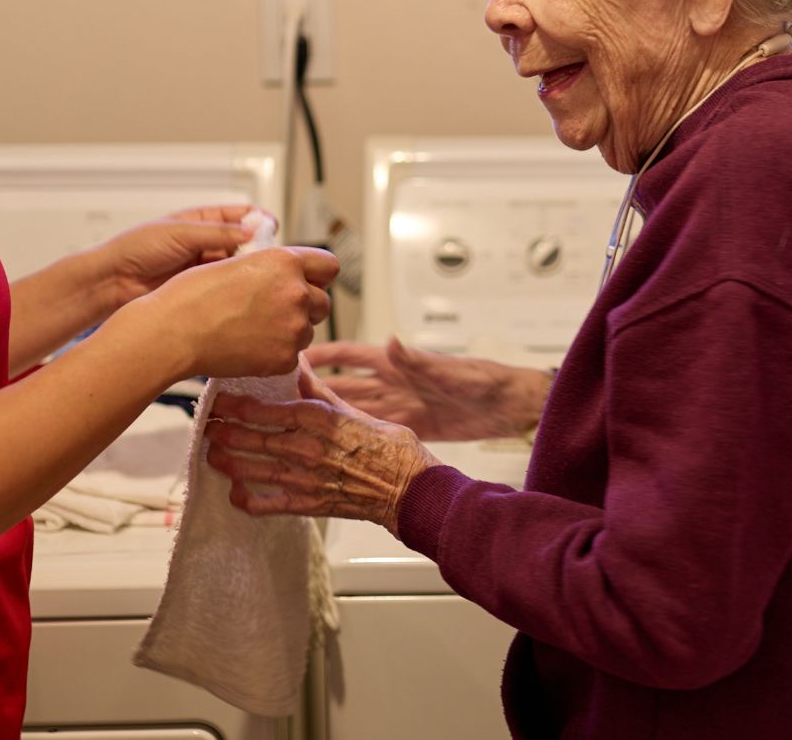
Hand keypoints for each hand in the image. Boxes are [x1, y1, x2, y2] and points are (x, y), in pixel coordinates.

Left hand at [95, 205, 264, 311]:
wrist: (113, 281)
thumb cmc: (136, 249)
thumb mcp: (180, 233)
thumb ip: (217, 233)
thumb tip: (251, 229)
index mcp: (198, 221)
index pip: (236, 215)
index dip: (256, 218)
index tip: (273, 224)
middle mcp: (203, 243)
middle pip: (240, 241)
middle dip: (257, 245)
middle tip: (269, 252)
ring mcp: (202, 266)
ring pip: (234, 264)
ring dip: (246, 267)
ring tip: (257, 271)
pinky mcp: (199, 289)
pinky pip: (224, 284)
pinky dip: (235, 285)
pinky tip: (243, 288)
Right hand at [123, 246, 339, 379]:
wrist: (173, 333)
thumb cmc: (192, 295)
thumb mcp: (236, 263)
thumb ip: (270, 267)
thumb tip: (285, 275)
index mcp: (284, 262)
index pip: (328, 265)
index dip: (317, 274)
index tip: (308, 282)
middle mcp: (296, 292)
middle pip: (322, 301)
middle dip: (304, 306)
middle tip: (273, 311)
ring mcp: (293, 328)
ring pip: (308, 330)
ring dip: (290, 330)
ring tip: (254, 329)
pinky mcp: (285, 358)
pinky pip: (293, 355)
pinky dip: (276, 353)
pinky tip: (249, 347)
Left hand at [205, 359, 439, 537]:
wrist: (409, 487)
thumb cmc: (387, 446)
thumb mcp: (350, 408)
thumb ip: (317, 389)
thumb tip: (296, 362)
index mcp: (316, 419)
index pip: (261, 410)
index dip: (233, 405)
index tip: (218, 400)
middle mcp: (305, 448)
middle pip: (250, 439)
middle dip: (222, 432)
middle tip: (205, 426)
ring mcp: (304, 479)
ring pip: (252, 470)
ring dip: (227, 462)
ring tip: (211, 455)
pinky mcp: (308, 504)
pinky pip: (269, 505)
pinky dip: (248, 501)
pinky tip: (235, 494)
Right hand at [304, 337, 550, 440]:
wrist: (512, 407)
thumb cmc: (486, 380)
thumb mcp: (451, 371)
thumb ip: (419, 361)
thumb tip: (391, 342)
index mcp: (398, 365)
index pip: (350, 356)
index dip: (321, 355)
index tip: (291, 355)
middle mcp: (393, 385)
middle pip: (343, 386)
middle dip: (312, 389)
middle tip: (279, 397)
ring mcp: (400, 408)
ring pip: (354, 412)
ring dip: (328, 417)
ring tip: (295, 426)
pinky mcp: (411, 430)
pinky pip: (375, 434)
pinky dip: (355, 439)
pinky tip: (335, 448)